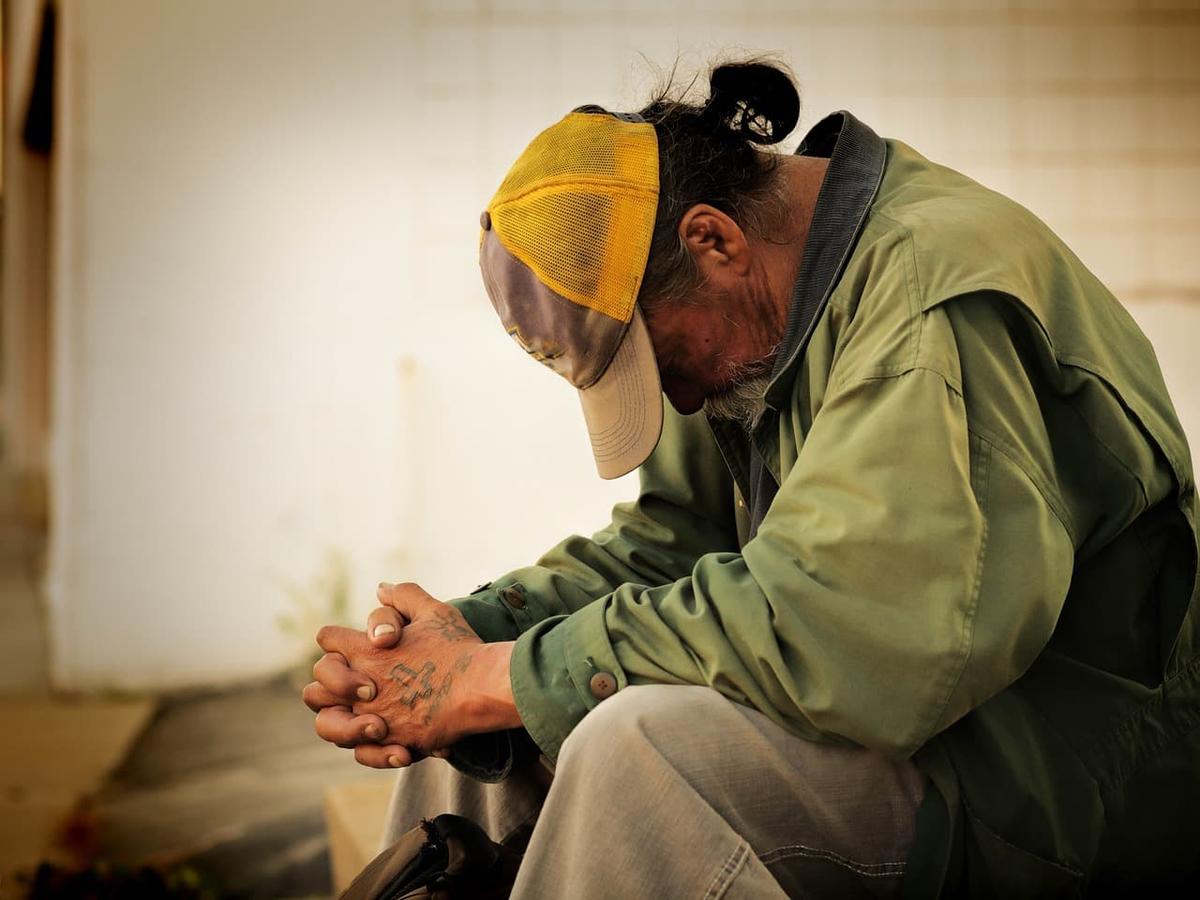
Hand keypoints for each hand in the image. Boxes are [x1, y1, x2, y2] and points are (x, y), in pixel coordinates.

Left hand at [306, 582, 518, 767]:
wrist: (482, 688)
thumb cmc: (460, 648)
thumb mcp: (434, 612)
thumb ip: (405, 596)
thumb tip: (381, 589)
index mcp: (366, 651)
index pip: (328, 639)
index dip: (337, 639)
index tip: (353, 643)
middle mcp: (362, 686)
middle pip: (316, 686)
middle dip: (331, 682)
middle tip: (357, 683)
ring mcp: (374, 717)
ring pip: (328, 724)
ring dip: (341, 719)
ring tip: (366, 715)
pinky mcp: (393, 741)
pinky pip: (362, 751)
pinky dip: (370, 747)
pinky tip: (388, 735)